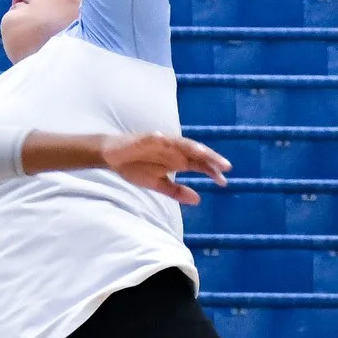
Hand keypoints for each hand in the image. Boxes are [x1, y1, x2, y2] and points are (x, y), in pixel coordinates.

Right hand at [100, 133, 229, 203]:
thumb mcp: (158, 184)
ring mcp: (160, 142)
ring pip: (179, 143)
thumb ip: (176, 191)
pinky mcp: (145, 138)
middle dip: (210, 158)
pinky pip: (155, 138)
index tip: (224, 182)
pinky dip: (161, 139)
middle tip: (225, 166)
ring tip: (203, 153)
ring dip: (192, 147)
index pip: (199, 164)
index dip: (212, 171)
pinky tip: (166, 141)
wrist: (113, 157)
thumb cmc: (136, 167)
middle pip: (195, 152)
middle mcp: (172, 149)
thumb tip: (198, 199)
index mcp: (177, 160)